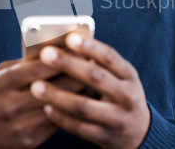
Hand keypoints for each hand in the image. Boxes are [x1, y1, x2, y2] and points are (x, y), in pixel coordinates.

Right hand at [0, 59, 85, 148]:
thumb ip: (23, 64)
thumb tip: (53, 51)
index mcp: (1, 85)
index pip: (34, 70)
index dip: (57, 60)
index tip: (76, 50)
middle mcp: (9, 106)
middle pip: (50, 89)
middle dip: (74, 75)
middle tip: (91, 64)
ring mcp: (20, 126)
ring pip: (57, 108)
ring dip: (77, 94)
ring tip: (90, 81)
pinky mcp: (30, 141)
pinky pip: (57, 123)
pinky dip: (70, 110)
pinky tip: (80, 100)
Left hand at [30, 34, 150, 148]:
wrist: (139, 133)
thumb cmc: (120, 95)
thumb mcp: (119, 78)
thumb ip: (99, 64)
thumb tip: (66, 44)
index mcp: (129, 76)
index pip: (110, 57)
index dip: (90, 47)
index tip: (69, 37)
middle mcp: (127, 96)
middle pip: (96, 78)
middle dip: (69, 64)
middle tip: (45, 54)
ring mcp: (118, 119)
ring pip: (84, 106)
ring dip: (58, 95)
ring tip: (35, 86)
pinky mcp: (106, 138)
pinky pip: (80, 128)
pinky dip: (61, 118)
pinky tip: (46, 108)